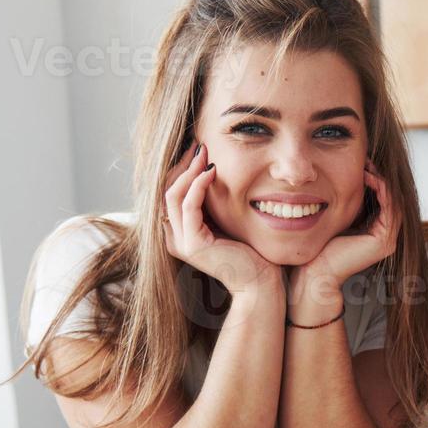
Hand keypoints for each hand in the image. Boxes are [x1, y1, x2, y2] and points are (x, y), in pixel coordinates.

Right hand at [164, 145, 277, 293]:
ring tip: (204, 153)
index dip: (181, 169)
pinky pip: (189, 207)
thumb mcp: (226, 220)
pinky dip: (198, 186)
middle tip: (198, 146)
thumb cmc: (250, 252)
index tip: (197, 150)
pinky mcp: (193, 245)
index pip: (170, 192)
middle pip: (166, 190)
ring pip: (173, 195)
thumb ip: (213, 203)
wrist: (260, 282)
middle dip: (182, 165)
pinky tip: (212, 172)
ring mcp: (180, 242)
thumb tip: (212, 172)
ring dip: (189, 171)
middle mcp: (174, 237)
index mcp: (179, 232)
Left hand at [290, 169, 400, 324]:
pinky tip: (367, 176)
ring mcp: (389, 240)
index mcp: (378, 233)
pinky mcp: (384, 241)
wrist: (315, 273)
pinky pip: (389, 206)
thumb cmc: (319, 248)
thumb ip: (346, 204)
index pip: (384, 199)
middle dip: (380, 176)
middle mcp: (387, 237)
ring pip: (393, 200)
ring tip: (367, 164)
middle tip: (367, 158)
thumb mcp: (336, 219)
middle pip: (392, 198)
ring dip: (381, 179)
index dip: (375, 179)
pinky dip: (380, 188)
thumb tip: (340, 180)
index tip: (362, 162)